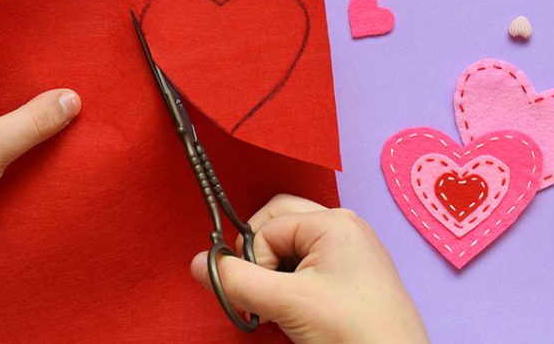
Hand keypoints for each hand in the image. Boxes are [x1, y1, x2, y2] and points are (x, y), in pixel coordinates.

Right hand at [190, 194, 428, 342]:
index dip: (254, 261)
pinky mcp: (355, 279)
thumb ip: (238, 281)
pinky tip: (301, 313)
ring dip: (277, 277)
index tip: (261, 297)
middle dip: (262, 261)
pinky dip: (295, 286)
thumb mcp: (288, 303)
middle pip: (278, 226)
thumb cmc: (353, 332)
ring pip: (292, 249)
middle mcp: (344, 228)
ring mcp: (352, 253)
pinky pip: (310, 267)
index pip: (266, 226)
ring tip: (285, 309)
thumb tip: (198, 264)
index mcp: (332, 222)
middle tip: (264, 296)